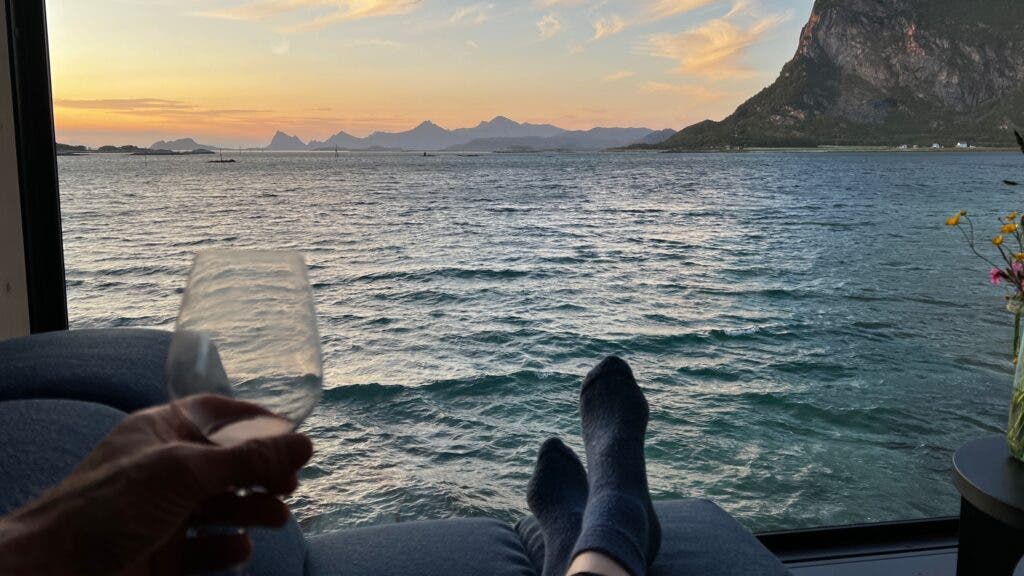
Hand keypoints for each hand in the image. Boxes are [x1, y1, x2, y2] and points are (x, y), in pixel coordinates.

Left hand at [0, 395, 312, 574]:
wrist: (53, 572)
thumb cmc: (106, 507)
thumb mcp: (185, 472)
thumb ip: (248, 459)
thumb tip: (305, 443)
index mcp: (162, 433)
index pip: (220, 416)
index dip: (258, 424)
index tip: (294, 438)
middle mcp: (165, 470)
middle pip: (230, 464)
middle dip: (263, 474)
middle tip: (290, 485)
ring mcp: (165, 513)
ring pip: (224, 507)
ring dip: (255, 511)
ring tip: (277, 518)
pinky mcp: (165, 554)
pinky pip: (208, 547)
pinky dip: (229, 547)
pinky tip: (239, 548)